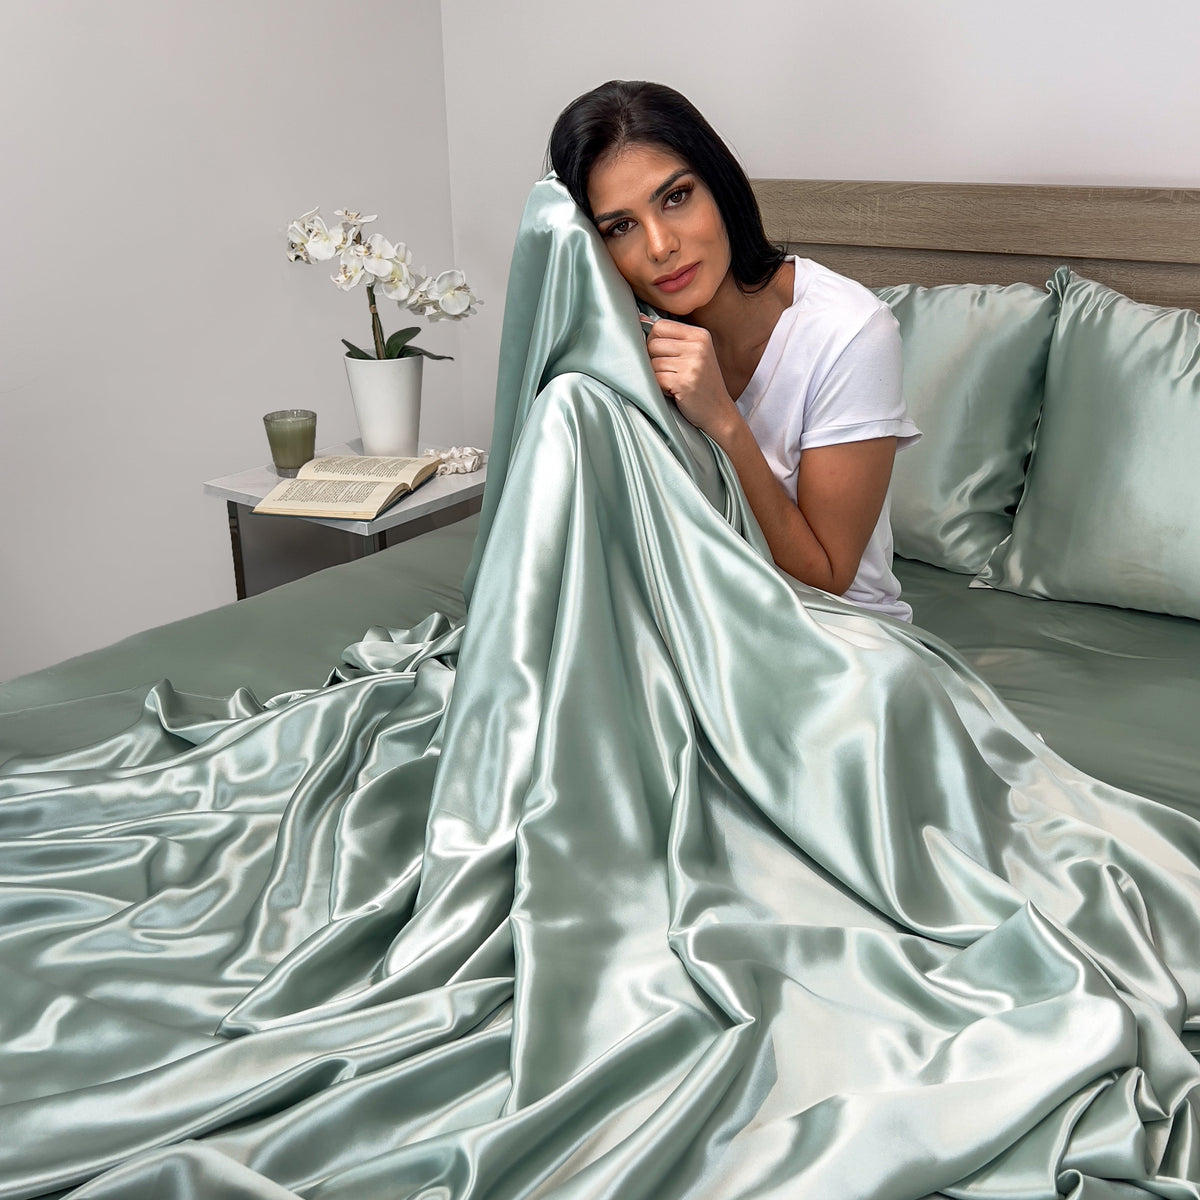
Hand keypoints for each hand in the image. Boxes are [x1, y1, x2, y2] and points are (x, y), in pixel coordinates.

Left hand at [644, 318, 737, 441]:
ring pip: (652, 362)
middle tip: (671, 373)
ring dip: (657, 376)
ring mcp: (692, 363)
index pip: (659, 326)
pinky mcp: (684, 381)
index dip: (653, 341)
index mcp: (699, 335)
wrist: (719, 412)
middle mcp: (697, 346)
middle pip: (652, 343)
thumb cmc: (701, 384)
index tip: (663, 356)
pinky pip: (655, 378)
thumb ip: (669, 338)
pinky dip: (659, 388)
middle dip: (654, 361)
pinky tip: (673, 391)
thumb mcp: (693, 354)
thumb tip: (639, 319)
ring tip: (674, 383)